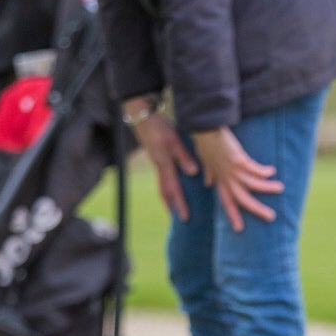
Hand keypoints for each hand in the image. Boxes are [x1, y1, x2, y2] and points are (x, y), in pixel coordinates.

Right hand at [127, 104, 196, 220]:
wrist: (143, 117)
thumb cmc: (159, 128)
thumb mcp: (174, 141)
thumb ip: (183, 156)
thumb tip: (193, 173)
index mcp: (164, 165)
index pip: (173, 189)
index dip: (180, 204)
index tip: (185, 218)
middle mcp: (159, 166)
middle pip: (165, 191)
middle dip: (172, 205)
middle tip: (178, 218)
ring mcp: (157, 162)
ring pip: (163, 184)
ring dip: (169, 196)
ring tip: (175, 206)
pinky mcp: (157, 156)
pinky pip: (163, 175)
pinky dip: (168, 184)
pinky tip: (173, 184)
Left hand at [192, 126, 284, 231]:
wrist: (204, 129)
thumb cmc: (205, 143)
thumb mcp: (206, 162)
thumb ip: (209, 174)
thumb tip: (208, 183)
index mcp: (219, 180)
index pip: (227, 202)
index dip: (233, 215)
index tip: (239, 229)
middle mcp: (226, 178)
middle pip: (242, 199)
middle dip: (257, 209)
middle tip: (271, 217)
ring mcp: (232, 170)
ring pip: (252, 184)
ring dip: (267, 188)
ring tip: (281, 189)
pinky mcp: (239, 159)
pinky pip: (255, 169)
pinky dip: (264, 171)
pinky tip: (272, 171)